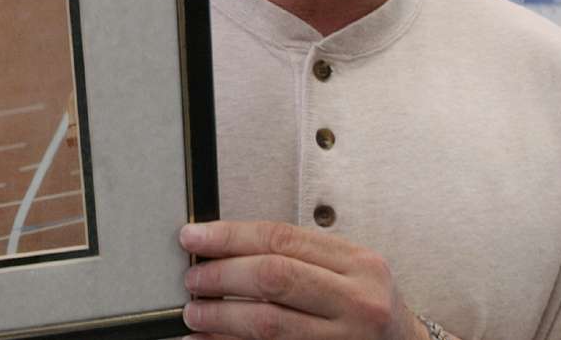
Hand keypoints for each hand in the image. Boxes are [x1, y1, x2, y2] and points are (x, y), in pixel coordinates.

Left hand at [179, 220, 426, 339]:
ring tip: (194, 313)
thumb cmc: (368, 307)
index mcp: (359, 263)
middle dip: (221, 276)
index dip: (229, 236)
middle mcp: (358, 301)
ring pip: (269, 323)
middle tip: (192, 279)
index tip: (194, 237)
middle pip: (273, 277)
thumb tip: (220, 247)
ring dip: (220, 317)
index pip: (281, 239)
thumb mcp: (349, 270)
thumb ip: (296, 255)